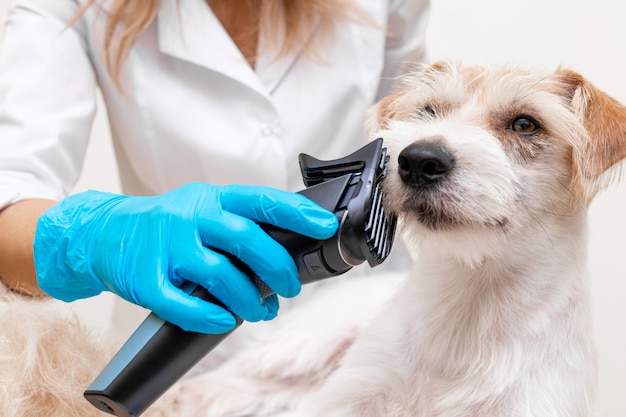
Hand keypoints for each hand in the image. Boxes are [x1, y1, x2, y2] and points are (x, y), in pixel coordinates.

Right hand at [33, 183, 337, 332]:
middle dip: (278, 268)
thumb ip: (237, 222)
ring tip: (261, 312)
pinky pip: (182, 304)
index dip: (296, 213)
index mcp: (211, 199)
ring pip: (220, 275)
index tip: (325, 226)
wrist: (103, 231)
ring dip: (249, 300)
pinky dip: (208, 317)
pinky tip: (224, 321)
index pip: (261, 200)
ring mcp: (167, 247)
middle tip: (291, 289)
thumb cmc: (166, 224)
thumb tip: (288, 248)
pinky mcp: (146, 278)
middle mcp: (191, 217)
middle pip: (246, 239)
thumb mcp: (202, 207)